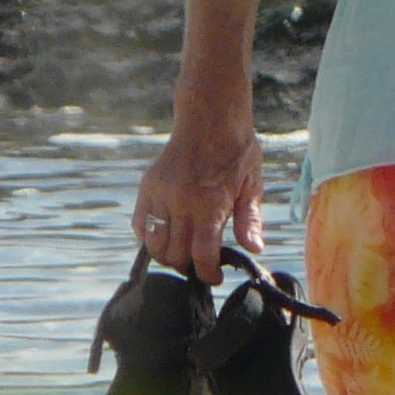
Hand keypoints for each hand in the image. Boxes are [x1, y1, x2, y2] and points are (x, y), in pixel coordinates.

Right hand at [132, 104, 263, 283]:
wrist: (211, 117)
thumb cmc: (237, 151)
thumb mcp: (252, 184)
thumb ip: (249, 220)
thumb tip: (254, 250)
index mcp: (210, 205)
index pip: (202, 256)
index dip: (208, 274)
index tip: (215, 277)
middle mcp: (181, 202)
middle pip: (175, 255)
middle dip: (188, 267)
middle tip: (200, 263)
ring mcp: (161, 194)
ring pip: (154, 244)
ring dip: (168, 255)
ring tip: (183, 251)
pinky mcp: (148, 186)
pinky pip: (140, 224)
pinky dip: (150, 236)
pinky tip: (168, 233)